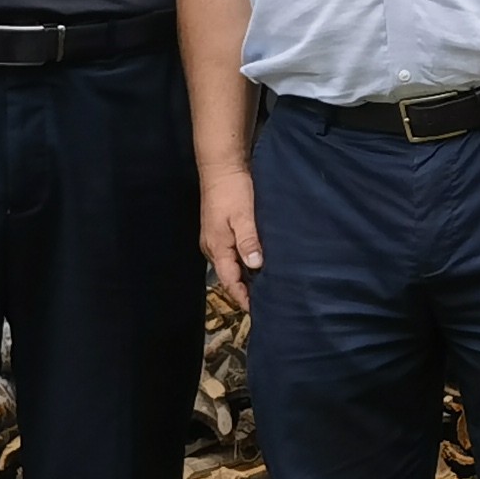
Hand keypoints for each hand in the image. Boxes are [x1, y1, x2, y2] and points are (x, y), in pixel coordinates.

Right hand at [200, 164, 263, 307]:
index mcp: (216, 247)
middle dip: (244, 290)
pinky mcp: (221, 230)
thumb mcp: (243, 215)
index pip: (229, 280)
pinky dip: (244, 262)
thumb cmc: (233, 190)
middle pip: (229, 276)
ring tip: (265, 287)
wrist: (221, 167)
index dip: (242, 297)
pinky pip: (232, 253)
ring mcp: (216, 239)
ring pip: (231, 265)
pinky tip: (258, 263)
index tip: (257, 311)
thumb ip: (249, 241)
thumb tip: (256, 266)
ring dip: (245, 276)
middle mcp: (213, 247)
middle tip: (266, 301)